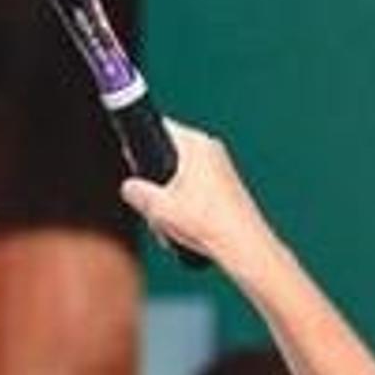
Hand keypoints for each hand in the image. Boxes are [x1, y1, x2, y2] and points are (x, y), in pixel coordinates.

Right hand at [118, 118, 282, 280]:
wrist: (244, 248)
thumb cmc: (210, 223)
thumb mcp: (158, 207)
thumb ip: (136, 191)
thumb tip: (130, 187)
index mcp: (196, 144)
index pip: (158, 127)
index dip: (141, 145)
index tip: (134, 163)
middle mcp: (212, 150)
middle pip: (168, 156)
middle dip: (156, 182)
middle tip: (153, 204)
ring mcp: (222, 169)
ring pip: (181, 178)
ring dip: (170, 200)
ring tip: (171, 222)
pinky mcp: (227, 188)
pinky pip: (196, 191)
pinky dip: (186, 207)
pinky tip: (184, 228)